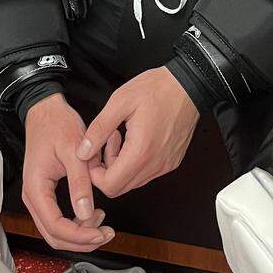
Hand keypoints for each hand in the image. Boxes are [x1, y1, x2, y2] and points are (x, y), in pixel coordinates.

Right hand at [22, 93, 115, 252]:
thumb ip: (80, 184)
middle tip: (105, 233)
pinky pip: (57, 219)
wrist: (46, 110)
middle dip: (81, 240)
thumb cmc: (57, 125)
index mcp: (36, 188)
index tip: (100, 233)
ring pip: (56, 231)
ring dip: (79, 234)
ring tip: (102, 223)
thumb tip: (87, 214)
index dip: (80, 236)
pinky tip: (92, 213)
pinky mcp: (44, 193)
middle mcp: (33, 196)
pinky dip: (75, 223)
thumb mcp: (74, 152)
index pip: (56, 227)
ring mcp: (37, 196)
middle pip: (54, 236)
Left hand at [77, 67, 199, 197]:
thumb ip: (99, 129)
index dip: (94, 174)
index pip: (109, 185)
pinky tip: (133, 139)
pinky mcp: (171, 162)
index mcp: (141, 151)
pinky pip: (146, 173)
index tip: (92, 153)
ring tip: (119, 136)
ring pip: (133, 182)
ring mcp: (165, 166)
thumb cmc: (157, 88)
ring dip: (119, 166)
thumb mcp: (120, 101)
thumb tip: (83, 152)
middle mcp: (155, 165)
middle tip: (105, 142)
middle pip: (120, 188)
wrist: (189, 85)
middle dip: (105, 170)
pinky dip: (134, 163)